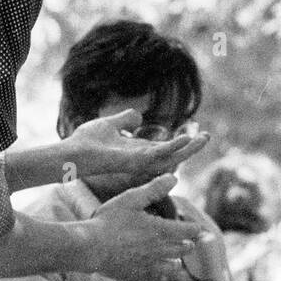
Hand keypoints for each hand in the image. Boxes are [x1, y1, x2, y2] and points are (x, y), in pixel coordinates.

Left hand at [67, 109, 209, 187]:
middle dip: (192, 147)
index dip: (181, 142)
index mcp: (138, 151)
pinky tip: (185, 139)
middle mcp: (142, 159)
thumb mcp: (110, 124)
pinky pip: (158, 156)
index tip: (196, 132)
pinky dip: (173, 148)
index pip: (166, 148)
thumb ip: (124, 120)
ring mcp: (140, 163)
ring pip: (172, 158)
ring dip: (189, 149)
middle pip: (174, 155)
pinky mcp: (134, 162)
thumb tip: (137, 116)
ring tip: (204, 138)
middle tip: (208, 136)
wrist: (72, 152)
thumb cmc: (86, 142)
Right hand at [84, 176, 204, 279]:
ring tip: (170, 253)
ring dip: (175, 259)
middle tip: (182, 236)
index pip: (191, 230)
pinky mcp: (138, 276)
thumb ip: (154, 189)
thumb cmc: (109, 221)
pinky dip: (160, 272)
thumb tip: (174, 178)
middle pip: (186, 249)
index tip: (190, 223)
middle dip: (187, 242)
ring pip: (175, 266)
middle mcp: (162, 250)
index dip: (193, 226)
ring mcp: (151, 265)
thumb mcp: (132, 199)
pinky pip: (157, 278)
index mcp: (163, 230)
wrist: (90, 248)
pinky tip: (152, 266)